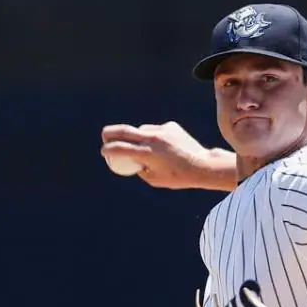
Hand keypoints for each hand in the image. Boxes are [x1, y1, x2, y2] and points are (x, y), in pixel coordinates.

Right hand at [100, 121, 236, 190]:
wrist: (202, 165)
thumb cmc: (178, 177)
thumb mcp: (154, 180)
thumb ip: (140, 169)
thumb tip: (131, 161)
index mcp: (147, 154)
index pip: (119, 148)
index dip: (108, 150)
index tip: (104, 151)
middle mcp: (152, 139)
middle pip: (123, 130)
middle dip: (110, 134)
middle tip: (105, 138)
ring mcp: (161, 130)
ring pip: (140, 130)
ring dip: (137, 138)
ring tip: (151, 153)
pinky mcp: (170, 126)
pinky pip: (155, 130)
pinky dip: (154, 138)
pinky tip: (165, 149)